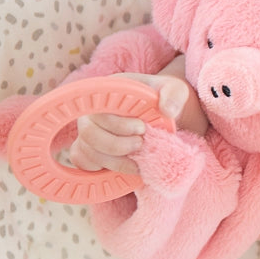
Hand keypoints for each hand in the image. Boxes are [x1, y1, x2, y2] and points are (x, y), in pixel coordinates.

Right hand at [67, 73, 190, 175]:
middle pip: (88, 133)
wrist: (160, 114)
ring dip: (114, 160)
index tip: (142, 128)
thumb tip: (167, 110)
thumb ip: (174, 95)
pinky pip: (84, 162)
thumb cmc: (164, 99)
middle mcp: (92, 110)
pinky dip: (104, 168)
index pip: (99, 108)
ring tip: (137, 159)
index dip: (118, 124)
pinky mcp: (88, 148)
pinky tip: (128, 166)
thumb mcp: (175, 90)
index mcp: (109, 91)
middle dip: (116, 145)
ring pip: (87, 151)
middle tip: (140, 144)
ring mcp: (89, 129)